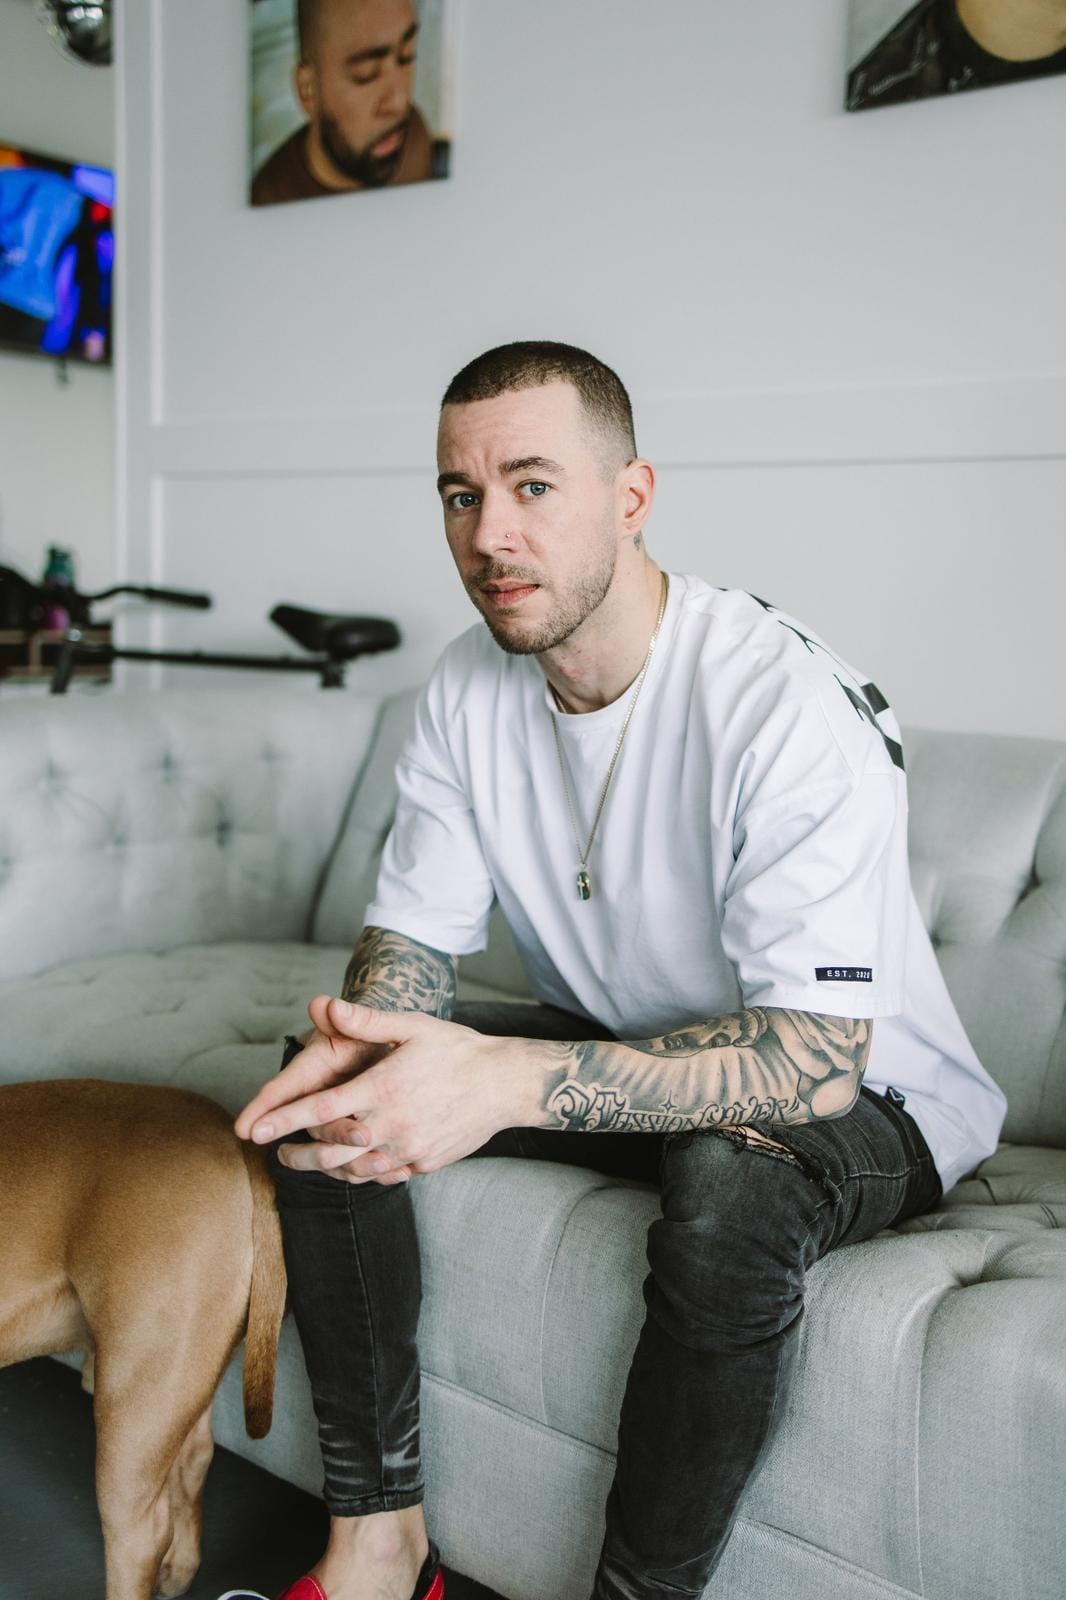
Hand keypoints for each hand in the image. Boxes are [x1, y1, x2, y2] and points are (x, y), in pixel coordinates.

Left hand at [246, 998, 526, 1182]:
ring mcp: (409, 1150)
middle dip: (297, 1155)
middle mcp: (393, 1125)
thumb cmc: (456, 1049)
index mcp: (384, 1088)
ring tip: (304, 1161)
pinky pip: (381, 1177)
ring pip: (354, 1170)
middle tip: (275, 1152)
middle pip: (330, 1151)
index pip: (321, 1109)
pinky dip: (357, 1175)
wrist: (504, 1084)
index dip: (284, 1119)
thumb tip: (325, 1005)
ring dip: (323, 1168)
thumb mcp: (412, 1027)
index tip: (255, 1130)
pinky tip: (347, 1168)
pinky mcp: (423, 1165)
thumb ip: (365, 1021)